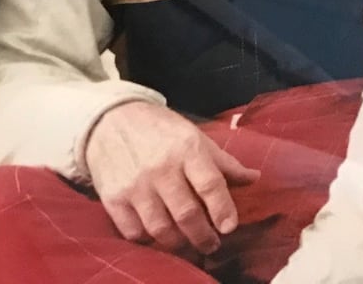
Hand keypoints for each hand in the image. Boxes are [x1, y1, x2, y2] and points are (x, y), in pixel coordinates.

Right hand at [84, 101, 260, 257]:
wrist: (107, 119)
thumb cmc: (157, 129)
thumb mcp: (193, 136)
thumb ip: (223, 162)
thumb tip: (255, 179)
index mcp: (186, 149)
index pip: (211, 186)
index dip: (224, 211)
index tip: (229, 227)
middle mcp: (160, 167)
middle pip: (188, 215)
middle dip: (204, 238)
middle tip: (211, 243)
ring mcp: (135, 184)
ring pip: (162, 230)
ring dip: (179, 243)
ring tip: (187, 243)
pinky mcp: (113, 196)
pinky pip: (134, 232)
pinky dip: (148, 239)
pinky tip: (156, 233)